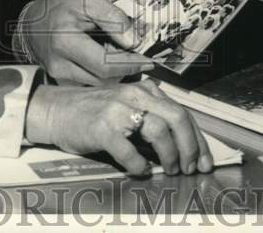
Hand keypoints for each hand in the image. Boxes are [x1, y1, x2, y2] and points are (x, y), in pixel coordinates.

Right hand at [20, 0, 156, 84]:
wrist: (34, 25)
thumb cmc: (63, 11)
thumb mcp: (88, 2)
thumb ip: (112, 17)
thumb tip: (134, 41)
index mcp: (65, 42)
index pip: (106, 63)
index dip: (130, 64)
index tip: (148, 60)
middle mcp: (59, 65)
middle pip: (105, 79)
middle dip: (127, 71)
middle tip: (141, 60)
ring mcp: (59, 78)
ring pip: (99, 86)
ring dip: (117, 75)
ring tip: (125, 60)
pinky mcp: (62, 84)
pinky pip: (91, 86)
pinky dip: (105, 78)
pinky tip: (110, 66)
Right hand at [25, 79, 212, 176]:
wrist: (56, 110)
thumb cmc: (93, 113)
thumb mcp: (127, 107)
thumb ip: (152, 118)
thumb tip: (184, 148)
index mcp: (145, 90)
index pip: (183, 112)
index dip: (199, 140)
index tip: (206, 161)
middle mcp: (135, 94)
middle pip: (177, 118)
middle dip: (191, 147)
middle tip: (191, 168)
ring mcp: (117, 109)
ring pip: (158, 131)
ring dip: (170, 156)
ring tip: (170, 170)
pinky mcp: (101, 127)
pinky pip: (128, 150)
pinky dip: (138, 165)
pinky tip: (139, 172)